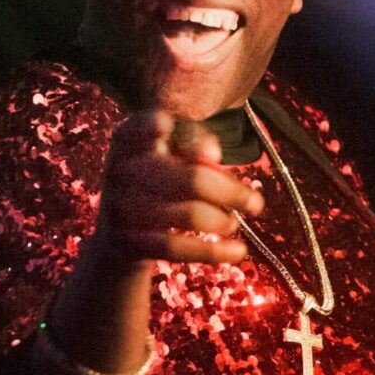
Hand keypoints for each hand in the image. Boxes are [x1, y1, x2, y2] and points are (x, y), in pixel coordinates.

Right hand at [94, 110, 263, 266]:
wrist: (119, 238)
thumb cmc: (157, 185)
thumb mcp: (170, 157)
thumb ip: (193, 146)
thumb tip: (212, 154)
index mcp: (127, 141)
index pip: (137, 129)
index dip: (149, 127)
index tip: (166, 123)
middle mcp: (118, 172)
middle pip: (191, 180)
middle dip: (231, 193)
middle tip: (257, 204)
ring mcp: (120, 209)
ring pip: (191, 216)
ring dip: (224, 221)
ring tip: (233, 223)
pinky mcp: (128, 243)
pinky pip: (179, 248)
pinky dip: (215, 251)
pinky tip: (239, 251)